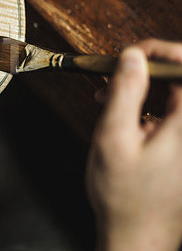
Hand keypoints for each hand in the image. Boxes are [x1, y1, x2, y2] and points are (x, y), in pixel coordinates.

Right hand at [87, 40, 181, 250]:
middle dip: (144, 69)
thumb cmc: (124, 195)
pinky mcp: (179, 144)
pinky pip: (168, 111)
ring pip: (172, 93)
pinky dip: (143, 106)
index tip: (132, 52)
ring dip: (141, 87)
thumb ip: (125, 92)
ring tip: (108, 97)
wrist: (137, 234)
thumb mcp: (114, 137)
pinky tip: (119, 116)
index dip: (161, 51)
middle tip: (114, 75)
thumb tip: (132, 57)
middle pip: (179, 78)